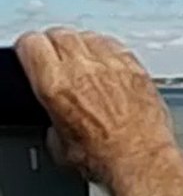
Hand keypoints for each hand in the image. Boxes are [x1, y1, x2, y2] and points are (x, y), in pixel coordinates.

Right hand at [15, 27, 177, 190]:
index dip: (30, 50)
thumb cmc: (103, 158)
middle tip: (56, 58)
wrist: (140, 161)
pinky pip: (116, 46)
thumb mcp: (58, 142)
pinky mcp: (137, 68)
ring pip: (89, 36)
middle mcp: (84, 69)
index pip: (32, 43)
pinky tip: (109, 65)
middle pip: (61, 34)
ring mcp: (113, 65)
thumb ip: (52, 114)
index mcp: (56, 85)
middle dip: (55, 45)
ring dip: (82, 46)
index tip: (33, 56)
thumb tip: (57, 111)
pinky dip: (108, 51)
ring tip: (83, 61)